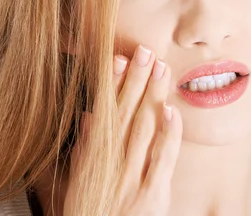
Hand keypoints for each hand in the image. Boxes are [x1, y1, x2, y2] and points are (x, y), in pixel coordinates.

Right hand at [64, 45, 182, 215]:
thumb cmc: (88, 213)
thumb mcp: (78, 180)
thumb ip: (85, 148)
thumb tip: (90, 116)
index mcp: (92, 158)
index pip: (104, 112)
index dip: (113, 84)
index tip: (120, 58)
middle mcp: (110, 163)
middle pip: (125, 113)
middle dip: (136, 80)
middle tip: (146, 51)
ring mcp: (131, 177)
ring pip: (143, 128)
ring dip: (152, 96)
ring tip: (161, 68)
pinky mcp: (152, 194)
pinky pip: (161, 159)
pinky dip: (167, 134)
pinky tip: (172, 111)